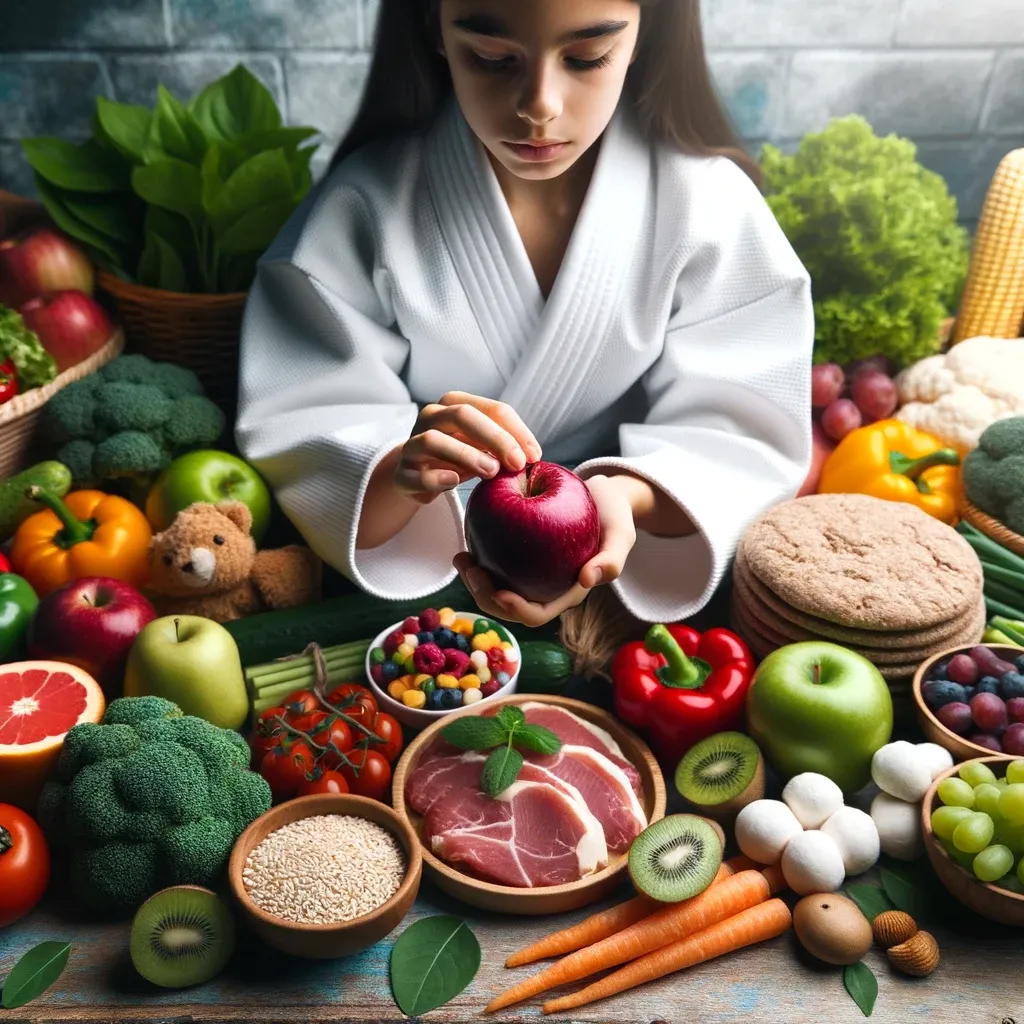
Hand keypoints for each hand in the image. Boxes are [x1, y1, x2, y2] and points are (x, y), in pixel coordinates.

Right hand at [392, 392, 541, 504]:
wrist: (416, 476)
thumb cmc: (459, 456)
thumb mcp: (482, 445)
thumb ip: (502, 445)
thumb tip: (530, 456)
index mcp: (454, 404)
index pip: (491, 409)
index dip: (516, 430)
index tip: (534, 455)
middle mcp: (431, 417)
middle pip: (462, 415)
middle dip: (495, 437)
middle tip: (516, 462)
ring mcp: (412, 444)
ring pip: (433, 440)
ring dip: (466, 455)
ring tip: (491, 472)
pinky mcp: (402, 474)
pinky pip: (416, 473)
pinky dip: (436, 477)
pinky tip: (455, 481)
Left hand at [453, 473, 637, 627]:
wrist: (603, 496)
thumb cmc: (614, 516)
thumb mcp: (621, 534)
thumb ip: (611, 559)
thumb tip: (588, 580)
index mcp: (566, 593)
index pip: (536, 614)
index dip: (515, 610)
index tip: (499, 593)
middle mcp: (545, 589)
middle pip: (507, 607)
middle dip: (484, 596)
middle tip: (470, 569)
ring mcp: (530, 574)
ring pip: (494, 588)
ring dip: (474, 580)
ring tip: (461, 558)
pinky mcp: (518, 557)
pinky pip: (494, 564)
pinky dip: (478, 559)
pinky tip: (466, 544)